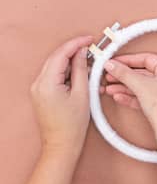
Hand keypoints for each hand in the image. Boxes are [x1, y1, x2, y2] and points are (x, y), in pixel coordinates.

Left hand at [30, 36, 92, 154]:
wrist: (62, 144)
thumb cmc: (72, 124)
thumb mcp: (83, 94)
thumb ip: (82, 70)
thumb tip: (82, 54)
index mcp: (47, 83)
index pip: (61, 55)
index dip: (76, 44)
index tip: (89, 39)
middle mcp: (38, 84)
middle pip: (57, 58)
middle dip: (74, 51)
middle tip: (91, 48)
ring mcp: (38, 88)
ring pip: (56, 66)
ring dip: (72, 62)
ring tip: (89, 64)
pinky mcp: (42, 92)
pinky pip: (55, 75)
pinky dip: (68, 71)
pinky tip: (81, 74)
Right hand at [103, 53, 156, 133]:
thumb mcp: (141, 86)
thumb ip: (124, 73)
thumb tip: (112, 64)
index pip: (147, 58)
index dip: (128, 60)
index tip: (114, 62)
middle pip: (143, 73)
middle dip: (124, 76)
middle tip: (109, 75)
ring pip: (142, 86)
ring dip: (125, 87)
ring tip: (109, 88)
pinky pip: (145, 96)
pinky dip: (132, 97)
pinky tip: (118, 97)